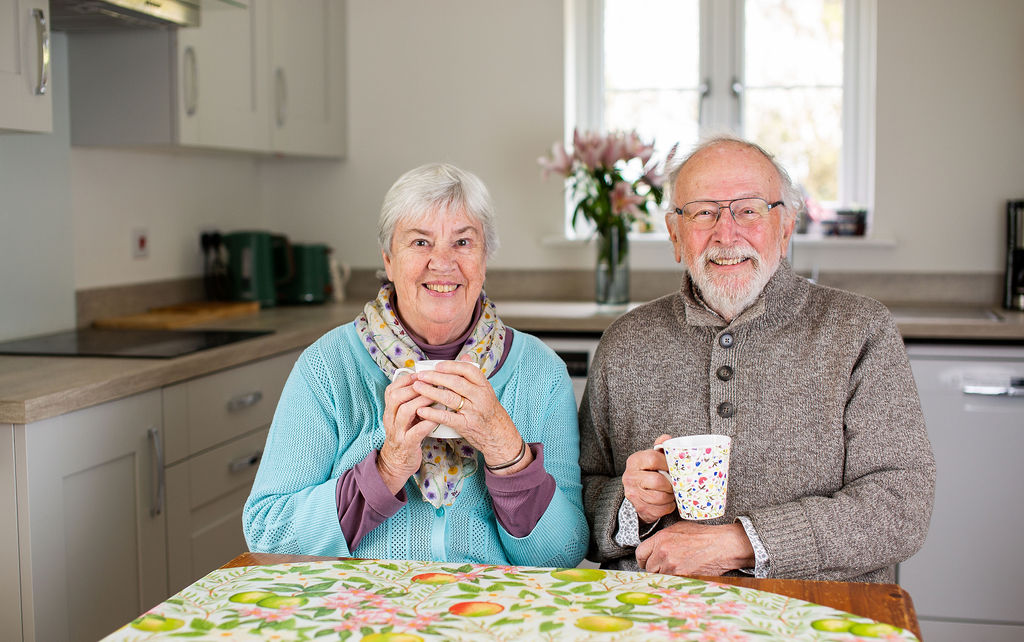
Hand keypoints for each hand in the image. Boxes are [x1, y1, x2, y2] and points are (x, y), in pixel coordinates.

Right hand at [377, 370, 440, 493]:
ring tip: (436, 397)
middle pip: (396, 397)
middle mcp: (390, 419)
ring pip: (404, 411)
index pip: (391, 389)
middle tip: (431, 383)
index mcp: (390, 411)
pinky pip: (416, 431)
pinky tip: (438, 417)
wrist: (396, 464)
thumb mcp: (404, 418)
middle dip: (414, 388)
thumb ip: (411, 402)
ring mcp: (397, 432)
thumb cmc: (406, 436)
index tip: (421, 374)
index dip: (406, 380)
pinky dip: (427, 422)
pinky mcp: (406, 445)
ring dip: (421, 401)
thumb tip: (426, 383)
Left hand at [412, 356, 531, 474]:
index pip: (468, 369)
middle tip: (420, 375)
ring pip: (450, 398)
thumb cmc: (489, 411)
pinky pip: (447, 417)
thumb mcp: (486, 391)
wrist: (499, 435)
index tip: (436, 365)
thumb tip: (465, 355)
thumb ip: (474, 375)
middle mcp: (480, 397)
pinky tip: (421, 410)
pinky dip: (433, 413)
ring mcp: (473, 411)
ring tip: (417, 387)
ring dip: (430, 391)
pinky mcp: (466, 425)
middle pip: (455, 382)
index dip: (451, 366)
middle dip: (435, 377)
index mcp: (484, 386)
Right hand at [622, 434, 675, 523]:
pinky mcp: (640, 508)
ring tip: (672, 492)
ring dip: (670, 496)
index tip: (673, 467)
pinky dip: (668, 506)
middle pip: (657, 481)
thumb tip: (667, 439)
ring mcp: (634, 494)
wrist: (637, 493)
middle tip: (675, 483)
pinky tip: (668, 501)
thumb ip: (660, 448)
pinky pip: (661, 509)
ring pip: (660, 497)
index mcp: (634, 461)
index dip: (667, 463)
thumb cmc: (649, 472)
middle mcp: (630, 477)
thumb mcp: (652, 458)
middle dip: (670, 483)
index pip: (652, 459)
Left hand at [635, 521, 754, 575]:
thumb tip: (654, 547)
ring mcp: (672, 565)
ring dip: (666, 575)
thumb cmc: (703, 535)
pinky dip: (675, 580)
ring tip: (678, 568)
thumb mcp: (678, 529)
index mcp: (661, 538)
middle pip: (649, 568)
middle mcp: (663, 552)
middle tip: (665, 566)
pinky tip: (684, 573)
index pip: (640, 553)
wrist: (722, 545)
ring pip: (660, 576)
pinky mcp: (682, 576)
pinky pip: (671, 582)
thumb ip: (663, 538)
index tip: (646, 562)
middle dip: (655, 568)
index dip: (643, 560)